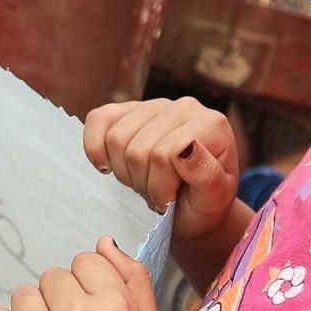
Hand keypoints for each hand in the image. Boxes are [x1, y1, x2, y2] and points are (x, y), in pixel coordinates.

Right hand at [84, 97, 241, 233]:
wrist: (194, 206)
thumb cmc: (204, 204)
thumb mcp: (213, 200)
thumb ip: (206, 176)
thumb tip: (185, 146)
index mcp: (212, 124)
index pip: (164, 154)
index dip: (161, 188)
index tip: (171, 202)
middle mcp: (184, 106)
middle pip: (137, 149)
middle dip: (143, 184)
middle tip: (157, 196)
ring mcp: (154, 105)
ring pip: (116, 139)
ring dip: (124, 173)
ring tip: (143, 183)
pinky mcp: (127, 109)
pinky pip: (98, 120)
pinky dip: (96, 149)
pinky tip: (111, 166)